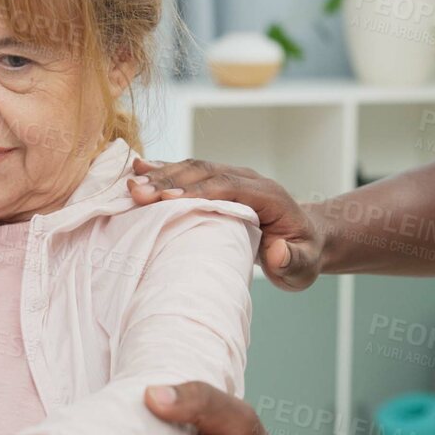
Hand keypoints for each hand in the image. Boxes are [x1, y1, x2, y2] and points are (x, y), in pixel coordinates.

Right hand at [127, 157, 323, 289]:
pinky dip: (163, 171)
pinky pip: (188, 173)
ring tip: (130, 185)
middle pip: (204, 172)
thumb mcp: (304, 266)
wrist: (304, 238)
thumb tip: (277, 251)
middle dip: (169, 181)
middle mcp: (247, 179)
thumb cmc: (302, 255)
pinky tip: (138, 170)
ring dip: (160, 175)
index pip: (228, 186)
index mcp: (268, 195)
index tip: (167, 200)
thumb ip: (293, 260)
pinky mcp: (217, 183)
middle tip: (137, 193)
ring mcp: (231, 177)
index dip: (197, 191)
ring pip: (192, 169)